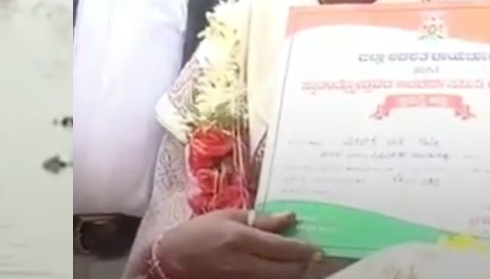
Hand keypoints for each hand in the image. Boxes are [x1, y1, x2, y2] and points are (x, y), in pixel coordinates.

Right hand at [155, 210, 319, 278]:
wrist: (172, 259)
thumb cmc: (198, 232)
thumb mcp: (227, 216)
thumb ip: (260, 219)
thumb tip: (290, 217)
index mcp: (241, 239)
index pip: (283, 248)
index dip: (304, 249)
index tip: (317, 247)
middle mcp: (245, 263)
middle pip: (287, 270)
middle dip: (304, 264)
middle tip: (313, 256)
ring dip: (294, 273)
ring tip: (300, 263)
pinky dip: (278, 277)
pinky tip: (280, 270)